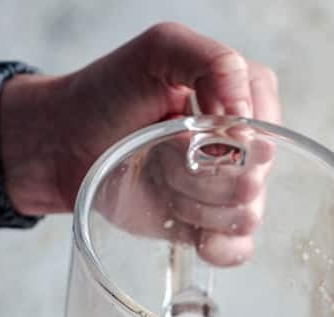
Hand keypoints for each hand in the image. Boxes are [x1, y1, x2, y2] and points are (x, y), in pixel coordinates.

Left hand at [0, 23, 279, 261]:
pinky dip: (219, 247)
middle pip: (256, 177)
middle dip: (204, 172)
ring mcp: (226, 190)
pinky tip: (195, 236)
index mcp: (241, 96)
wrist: (65, 146)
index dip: (235, 138)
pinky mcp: (209, 227)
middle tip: (162, 153)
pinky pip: (239, 248)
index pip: (269, 127)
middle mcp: (241, 145)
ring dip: (196, 203)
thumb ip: (214, 62)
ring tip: (162, 180)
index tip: (191, 129)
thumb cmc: (107, 92)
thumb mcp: (160, 50)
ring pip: (245, 214)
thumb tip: (247, 118)